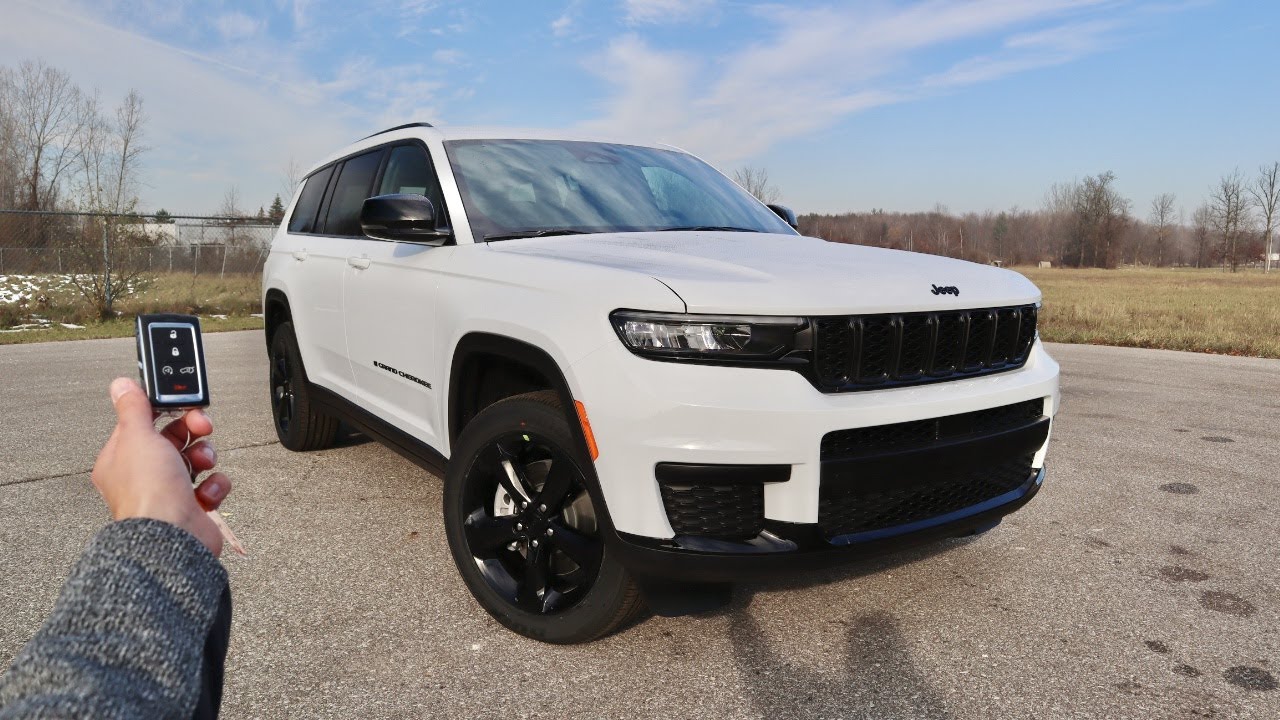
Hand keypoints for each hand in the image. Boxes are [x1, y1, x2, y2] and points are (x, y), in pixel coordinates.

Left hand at [91, 378, 231, 555]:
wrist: (172, 537)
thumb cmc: (149, 493)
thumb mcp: (138, 437)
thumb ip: (133, 408)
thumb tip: (121, 386)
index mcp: (122, 458)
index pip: (146, 423)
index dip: (167, 411)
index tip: (184, 404)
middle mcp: (143, 475)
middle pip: (174, 439)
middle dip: (193, 432)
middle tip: (202, 427)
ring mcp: (168, 492)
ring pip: (195, 460)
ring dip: (205, 457)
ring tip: (203, 465)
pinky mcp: (191, 507)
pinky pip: (210, 485)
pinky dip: (214, 486)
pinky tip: (206, 492)